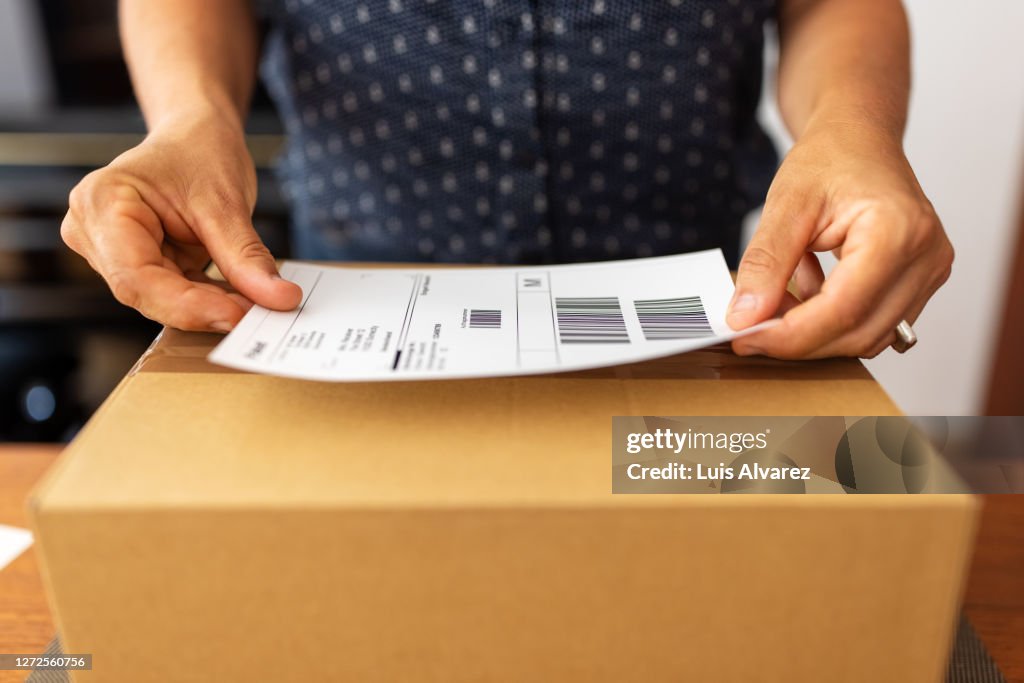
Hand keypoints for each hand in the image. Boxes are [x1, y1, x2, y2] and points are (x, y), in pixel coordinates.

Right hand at [61, 108, 301, 331]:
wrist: (195, 136)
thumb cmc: (200, 152)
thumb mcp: (226, 202)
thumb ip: (246, 256)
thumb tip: (280, 299)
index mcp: (102, 204)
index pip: (136, 276)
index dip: (186, 305)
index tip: (236, 316)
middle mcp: (94, 231)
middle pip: (146, 293)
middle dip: (203, 308)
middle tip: (258, 318)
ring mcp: (112, 251)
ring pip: (161, 299)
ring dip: (210, 307)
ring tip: (258, 307)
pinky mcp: (138, 264)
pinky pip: (173, 294)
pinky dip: (209, 300)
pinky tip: (243, 300)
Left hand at [726, 123, 952, 358]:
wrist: (860, 140)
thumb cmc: (830, 158)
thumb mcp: (786, 203)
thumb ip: (765, 263)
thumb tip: (744, 317)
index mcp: (898, 231)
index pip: (843, 310)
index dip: (790, 335)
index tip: (745, 338)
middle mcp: (927, 256)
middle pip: (858, 332)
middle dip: (797, 340)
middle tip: (748, 330)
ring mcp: (930, 272)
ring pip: (867, 338)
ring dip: (814, 334)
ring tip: (775, 303)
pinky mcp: (920, 282)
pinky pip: (873, 324)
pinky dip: (831, 323)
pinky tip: (804, 296)